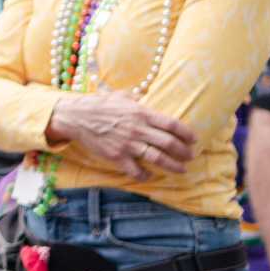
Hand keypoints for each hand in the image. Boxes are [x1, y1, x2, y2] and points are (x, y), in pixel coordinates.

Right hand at [46, 90, 197, 180]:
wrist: (75, 117)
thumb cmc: (97, 104)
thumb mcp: (118, 95)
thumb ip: (134, 98)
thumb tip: (143, 98)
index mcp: (140, 113)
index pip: (171, 124)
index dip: (186, 133)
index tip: (194, 139)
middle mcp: (138, 129)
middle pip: (169, 143)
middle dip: (183, 152)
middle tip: (190, 156)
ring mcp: (128, 144)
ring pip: (158, 158)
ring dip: (173, 166)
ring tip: (181, 169)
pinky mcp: (117, 156)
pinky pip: (136, 170)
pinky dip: (146, 174)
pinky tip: (150, 175)